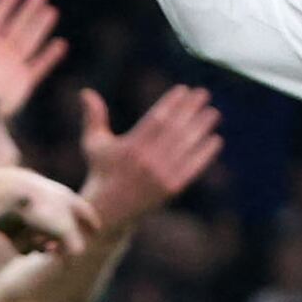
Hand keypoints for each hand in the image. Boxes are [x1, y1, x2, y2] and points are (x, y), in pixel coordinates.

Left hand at [0, 0, 65, 118]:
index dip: (4, 5)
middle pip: (16, 27)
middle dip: (28, 11)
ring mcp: (12, 68)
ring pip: (30, 42)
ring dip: (40, 26)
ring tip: (52, 10)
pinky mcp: (23, 83)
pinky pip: (40, 66)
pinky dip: (50, 56)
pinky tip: (60, 44)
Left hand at [0, 167, 98, 258]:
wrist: (5, 194)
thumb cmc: (40, 208)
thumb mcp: (65, 229)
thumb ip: (75, 246)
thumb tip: (74, 258)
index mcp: (66, 198)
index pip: (85, 211)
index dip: (91, 222)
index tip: (96, 230)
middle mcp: (50, 202)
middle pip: (62, 229)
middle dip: (60, 243)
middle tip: (55, 250)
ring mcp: (31, 210)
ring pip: (41, 237)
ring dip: (40, 244)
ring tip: (35, 240)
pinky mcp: (13, 219)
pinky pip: (23, 239)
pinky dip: (23, 243)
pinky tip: (17, 238)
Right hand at [80, 85, 223, 232]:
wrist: (109, 211)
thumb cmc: (101, 172)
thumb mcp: (93, 144)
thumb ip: (93, 117)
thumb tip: (86, 91)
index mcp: (131, 148)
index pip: (157, 119)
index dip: (172, 103)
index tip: (184, 89)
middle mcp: (148, 162)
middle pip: (175, 129)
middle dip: (191, 110)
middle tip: (203, 94)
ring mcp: (162, 176)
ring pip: (187, 146)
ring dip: (202, 128)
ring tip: (213, 113)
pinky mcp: (172, 189)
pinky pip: (193, 167)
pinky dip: (205, 153)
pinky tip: (215, 139)